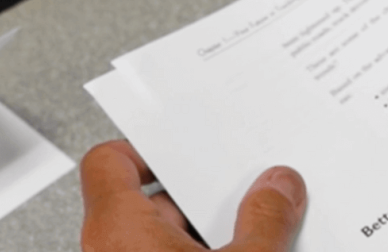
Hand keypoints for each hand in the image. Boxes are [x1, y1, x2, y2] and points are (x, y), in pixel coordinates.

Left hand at [80, 140, 308, 251]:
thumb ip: (265, 220)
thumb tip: (280, 186)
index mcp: (117, 228)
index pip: (108, 162)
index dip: (146, 147)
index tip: (185, 146)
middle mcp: (109, 250)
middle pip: (149, 202)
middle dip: (202, 198)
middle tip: (246, 192)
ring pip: (161, 240)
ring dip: (205, 236)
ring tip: (254, 232)